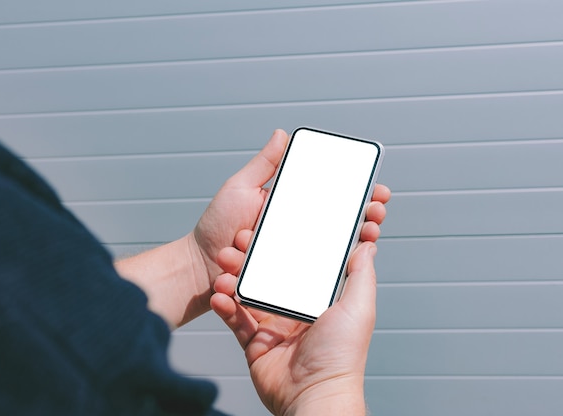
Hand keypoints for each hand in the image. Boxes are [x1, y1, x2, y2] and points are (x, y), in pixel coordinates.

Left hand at [191, 130, 389, 316]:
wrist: (199, 266)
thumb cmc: (216, 227)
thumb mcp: (239, 188)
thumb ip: (263, 165)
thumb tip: (282, 134)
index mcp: (288, 208)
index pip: (330, 198)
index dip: (357, 194)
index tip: (376, 189)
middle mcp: (296, 230)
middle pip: (340, 224)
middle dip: (365, 217)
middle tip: (378, 213)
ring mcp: (293, 254)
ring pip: (335, 248)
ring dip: (358, 241)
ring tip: (370, 233)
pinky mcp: (288, 276)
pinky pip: (316, 272)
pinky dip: (338, 267)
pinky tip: (352, 260)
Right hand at [211, 239, 380, 415]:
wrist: (315, 397)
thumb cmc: (342, 357)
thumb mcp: (358, 308)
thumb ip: (360, 275)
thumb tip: (367, 245)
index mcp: (318, 301)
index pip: (298, 266)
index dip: (283, 246)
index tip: (268, 230)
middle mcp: (295, 312)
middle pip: (268, 277)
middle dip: (250, 260)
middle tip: (237, 245)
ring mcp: (274, 328)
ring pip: (248, 295)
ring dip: (233, 280)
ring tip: (224, 270)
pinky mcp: (256, 344)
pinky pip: (236, 321)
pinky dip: (225, 307)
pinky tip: (220, 295)